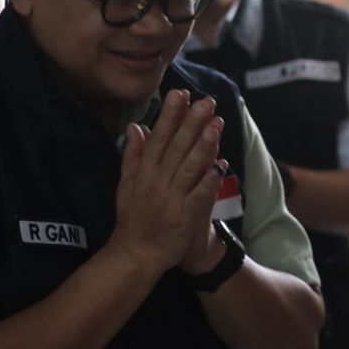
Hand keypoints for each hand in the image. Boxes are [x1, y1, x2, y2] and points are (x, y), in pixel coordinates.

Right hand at [111, 90, 224, 274]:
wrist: (136, 254)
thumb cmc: (133, 217)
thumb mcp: (127, 184)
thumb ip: (132, 155)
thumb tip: (136, 127)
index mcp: (144, 172)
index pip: (158, 138)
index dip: (170, 115)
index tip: (180, 94)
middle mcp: (157, 182)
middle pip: (176, 147)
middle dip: (191, 122)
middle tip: (206, 101)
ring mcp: (171, 199)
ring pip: (189, 168)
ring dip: (204, 145)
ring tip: (216, 124)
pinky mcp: (184, 217)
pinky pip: (199, 196)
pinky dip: (209, 180)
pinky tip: (221, 164)